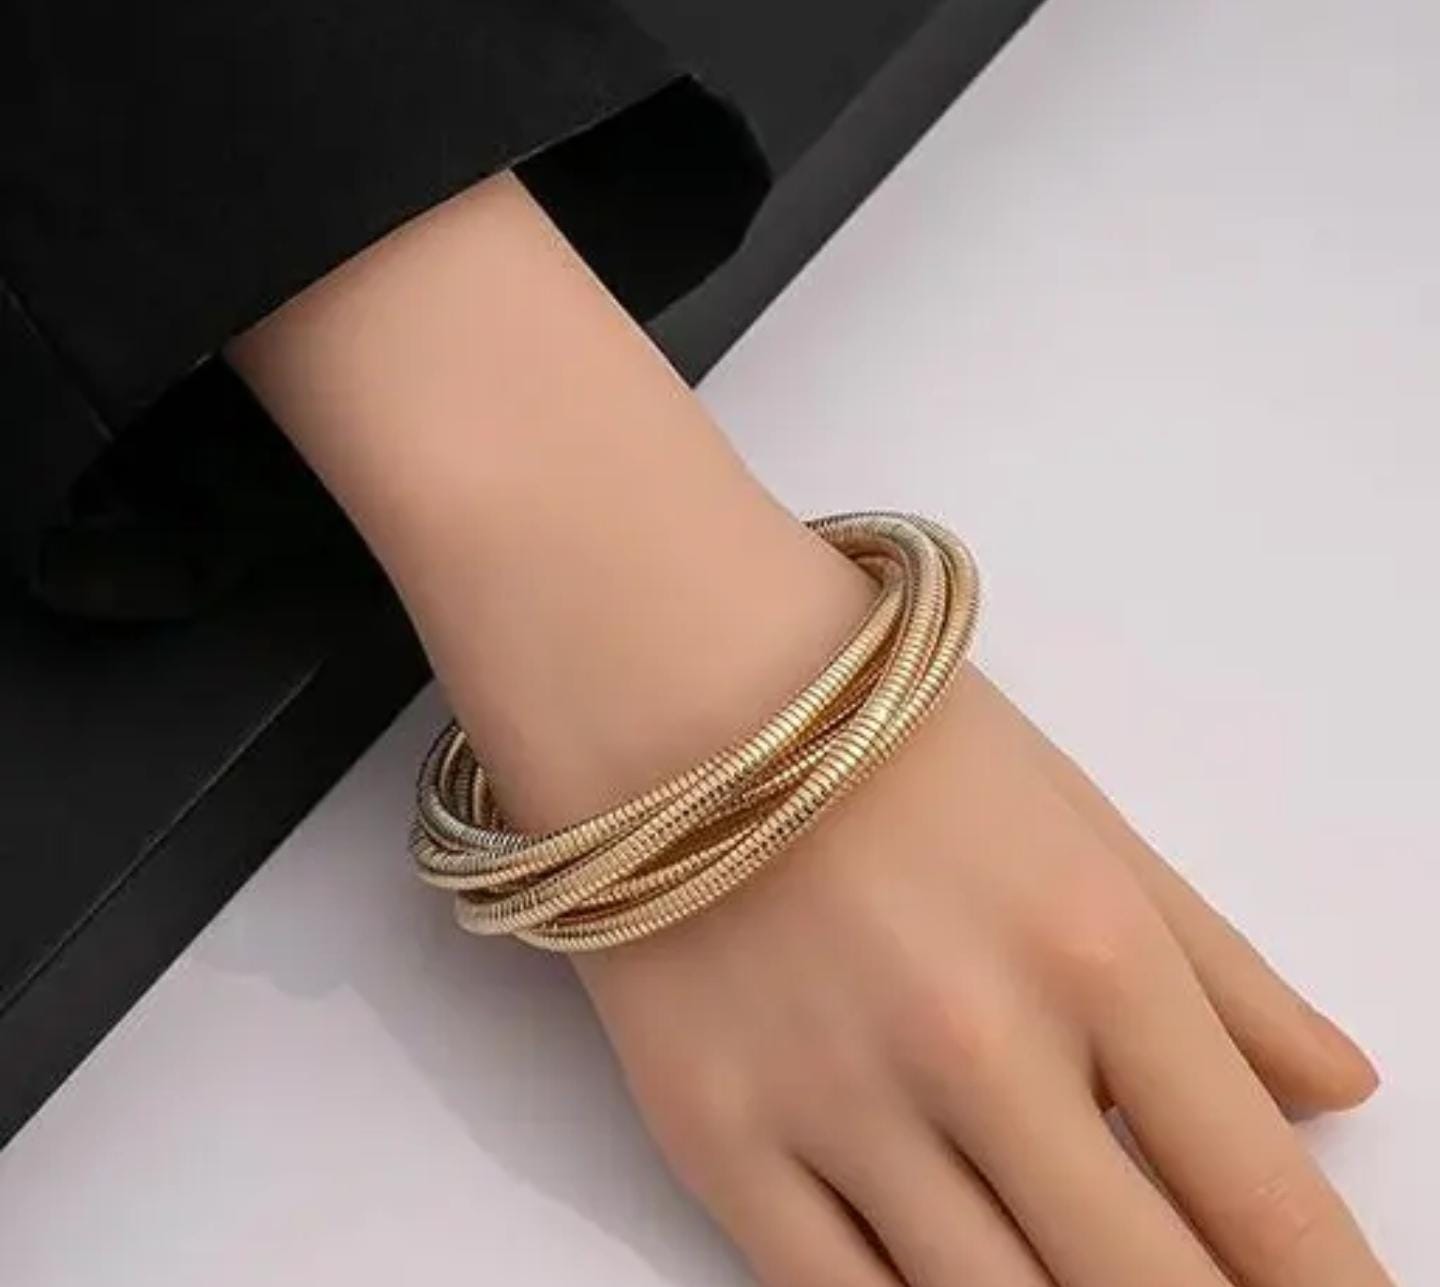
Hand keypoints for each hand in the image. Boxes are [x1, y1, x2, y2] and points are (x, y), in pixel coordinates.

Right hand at [575, 665, 1387, 1286]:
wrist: (669, 682)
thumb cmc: (886, 738)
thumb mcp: (1078, 822)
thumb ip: (1223, 969)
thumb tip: (1336, 1092)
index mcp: (1095, 952)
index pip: (1257, 1197)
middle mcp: (978, 1047)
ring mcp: (837, 1105)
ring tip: (1082, 1280)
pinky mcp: (717, 1138)